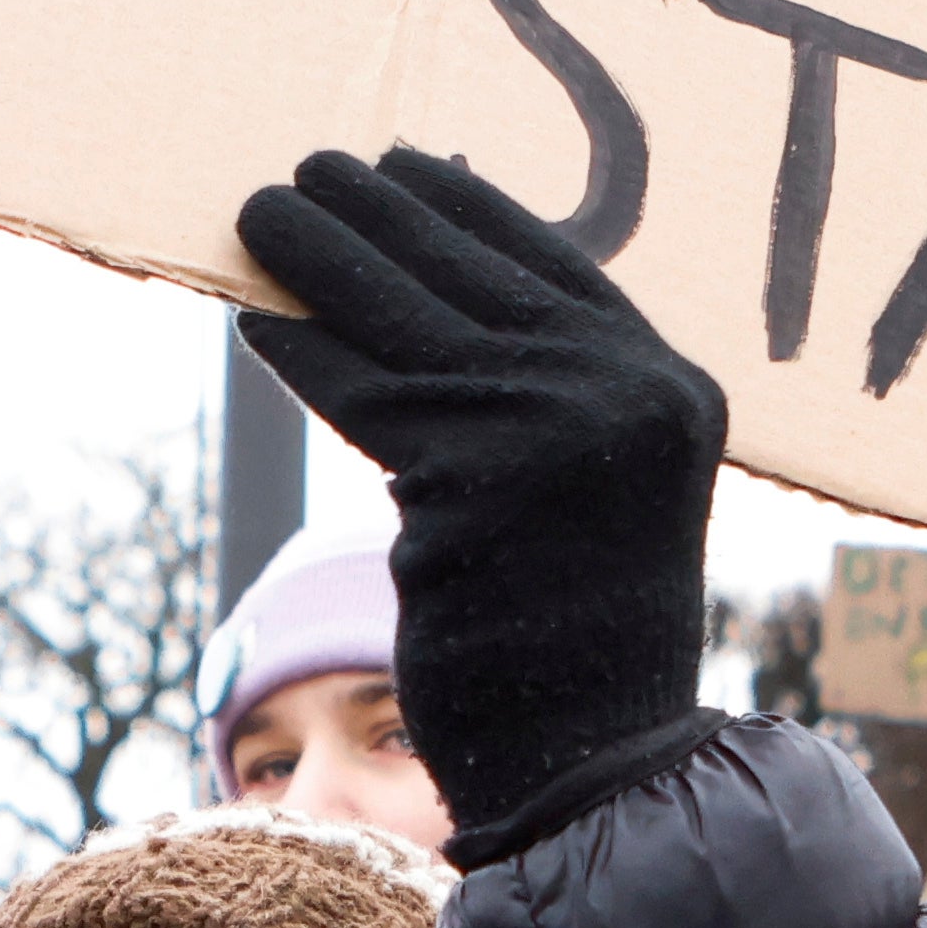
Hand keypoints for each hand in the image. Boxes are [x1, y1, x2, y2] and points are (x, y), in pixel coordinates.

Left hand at [231, 147, 725, 847]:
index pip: (557, 264)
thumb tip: (433, 286)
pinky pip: (360, 393)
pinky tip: (257, 320)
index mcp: (670, 388)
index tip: (403, 165)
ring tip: (259, 214)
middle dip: (378, 213)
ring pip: (405, 319)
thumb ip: (551, 398)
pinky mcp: (467, 484)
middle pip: (472, 275)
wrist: (591, 762)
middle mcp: (622, 395)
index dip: (469, 210)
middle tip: (308, 170)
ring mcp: (550, 435)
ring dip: (320, 256)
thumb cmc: (577, 642)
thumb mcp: (593, 491)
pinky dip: (301, 351)